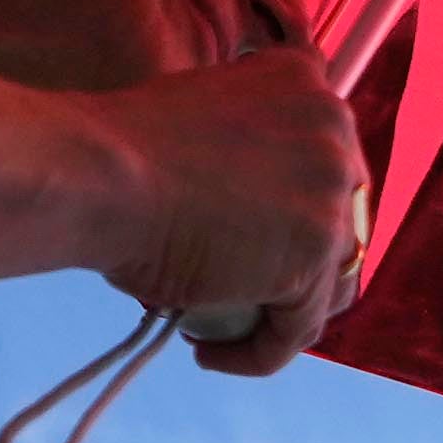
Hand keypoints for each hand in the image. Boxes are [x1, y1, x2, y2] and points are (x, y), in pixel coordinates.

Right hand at [95, 48, 369, 367]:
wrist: (100, 176)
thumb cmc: (122, 148)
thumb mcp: (206, 112)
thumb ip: (249, 143)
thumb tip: (257, 202)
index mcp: (306, 86)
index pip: (328, 163)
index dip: (299, 209)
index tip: (257, 237)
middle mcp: (335, 135)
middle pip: (343, 223)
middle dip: (303, 264)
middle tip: (249, 290)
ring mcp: (330, 199)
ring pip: (331, 283)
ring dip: (285, 313)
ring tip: (229, 329)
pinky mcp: (312, 260)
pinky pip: (295, 330)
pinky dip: (256, 353)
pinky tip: (210, 356)